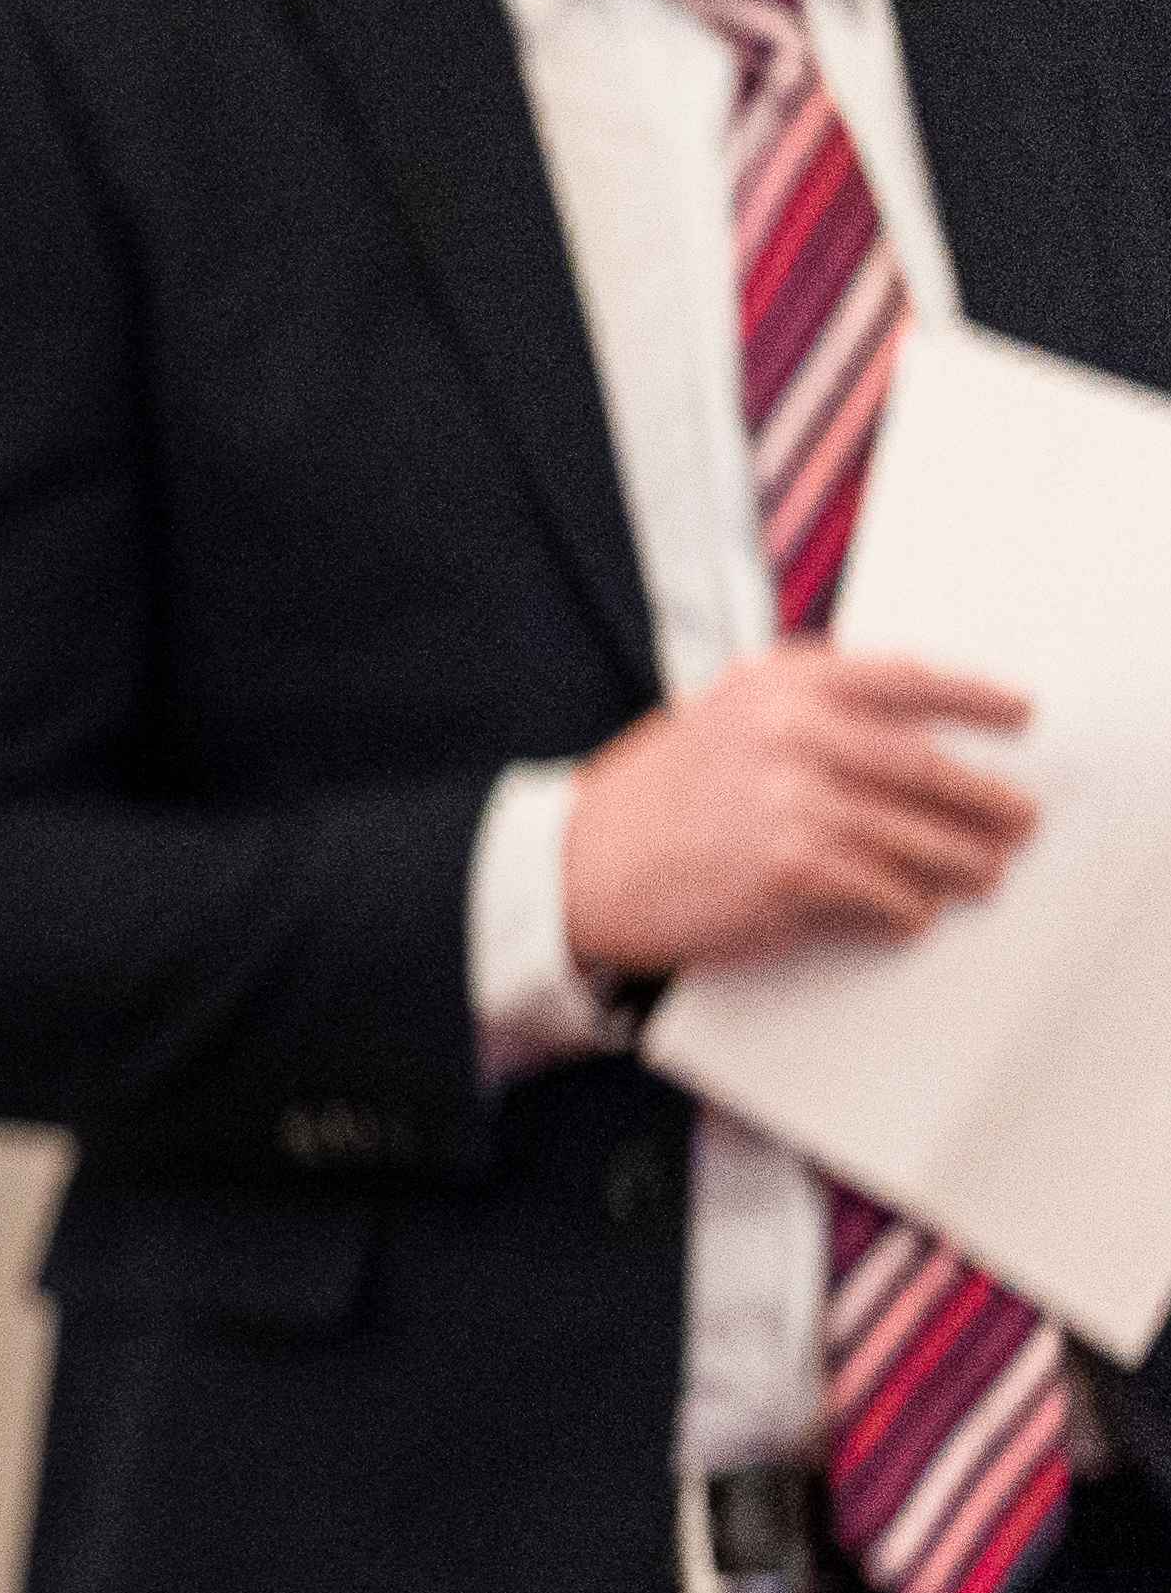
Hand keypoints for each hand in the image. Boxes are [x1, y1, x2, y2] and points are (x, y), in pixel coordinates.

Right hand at [564, 644, 1033, 977]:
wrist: (572, 865)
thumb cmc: (651, 798)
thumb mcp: (722, 719)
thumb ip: (805, 712)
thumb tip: (912, 742)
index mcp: (779, 685)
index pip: (904, 678)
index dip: (975, 696)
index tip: (1020, 714)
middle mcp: (791, 733)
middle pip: (926, 765)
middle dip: (985, 798)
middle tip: (1018, 818)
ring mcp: (794, 802)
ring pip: (917, 836)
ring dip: (961, 861)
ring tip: (983, 874)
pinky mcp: (791, 870)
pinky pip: (883, 892)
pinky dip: (907, 908)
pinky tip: (913, 914)